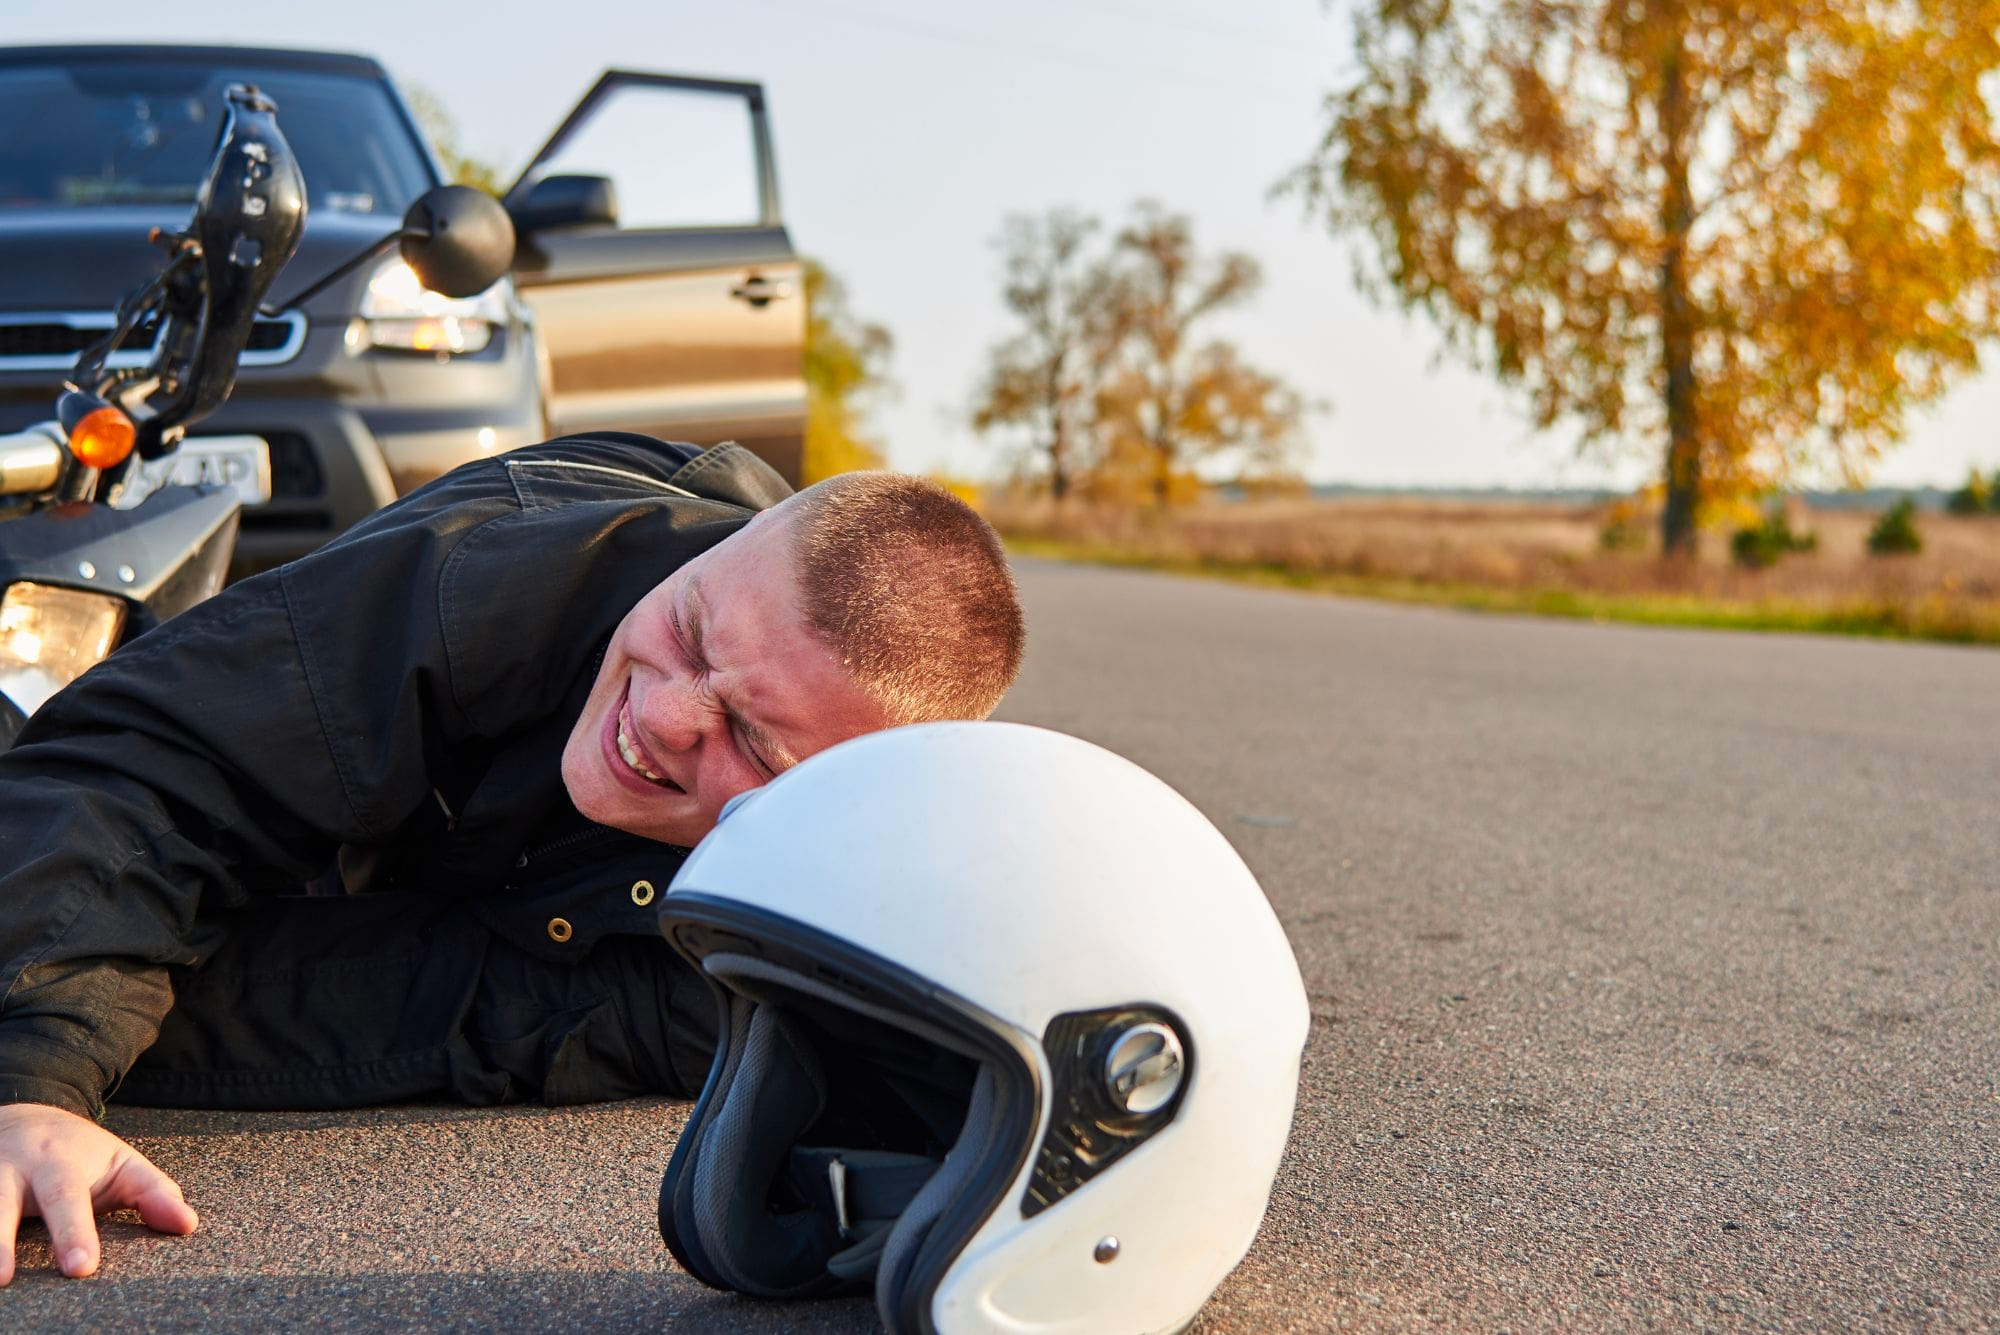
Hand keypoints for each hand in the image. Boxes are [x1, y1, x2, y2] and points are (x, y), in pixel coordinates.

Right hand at [0, 1102, 197, 1283]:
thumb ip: (154, 1194)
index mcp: (57, 1163)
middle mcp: (10, 1169)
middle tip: (3, 1278)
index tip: (82, 1268)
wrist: (20, 1116)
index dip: (74, 1234)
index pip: (67, 1200)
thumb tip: (187, 1225)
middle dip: (0, 1241)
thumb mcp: (121, 1164)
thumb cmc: (77, 1154)